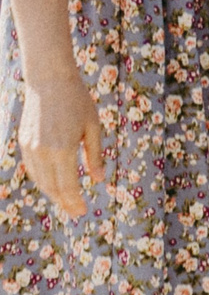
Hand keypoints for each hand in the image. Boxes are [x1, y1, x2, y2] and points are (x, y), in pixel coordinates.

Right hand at [16, 72, 102, 219]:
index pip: (67, 185)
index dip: (74, 201)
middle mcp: (43, 152)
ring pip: (40, 180)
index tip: (82, 212)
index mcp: (63, 149)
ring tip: (66, 201)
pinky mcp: (24, 143)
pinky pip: (33, 169)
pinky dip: (43, 180)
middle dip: (64, 202)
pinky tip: (54, 183)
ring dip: (53, 193)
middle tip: (75, 212)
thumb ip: (95, 155)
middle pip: (52, 187)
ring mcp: (30, 148)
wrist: (49, 82)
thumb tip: (98, 180)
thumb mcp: (93, 127)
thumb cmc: (78, 101)